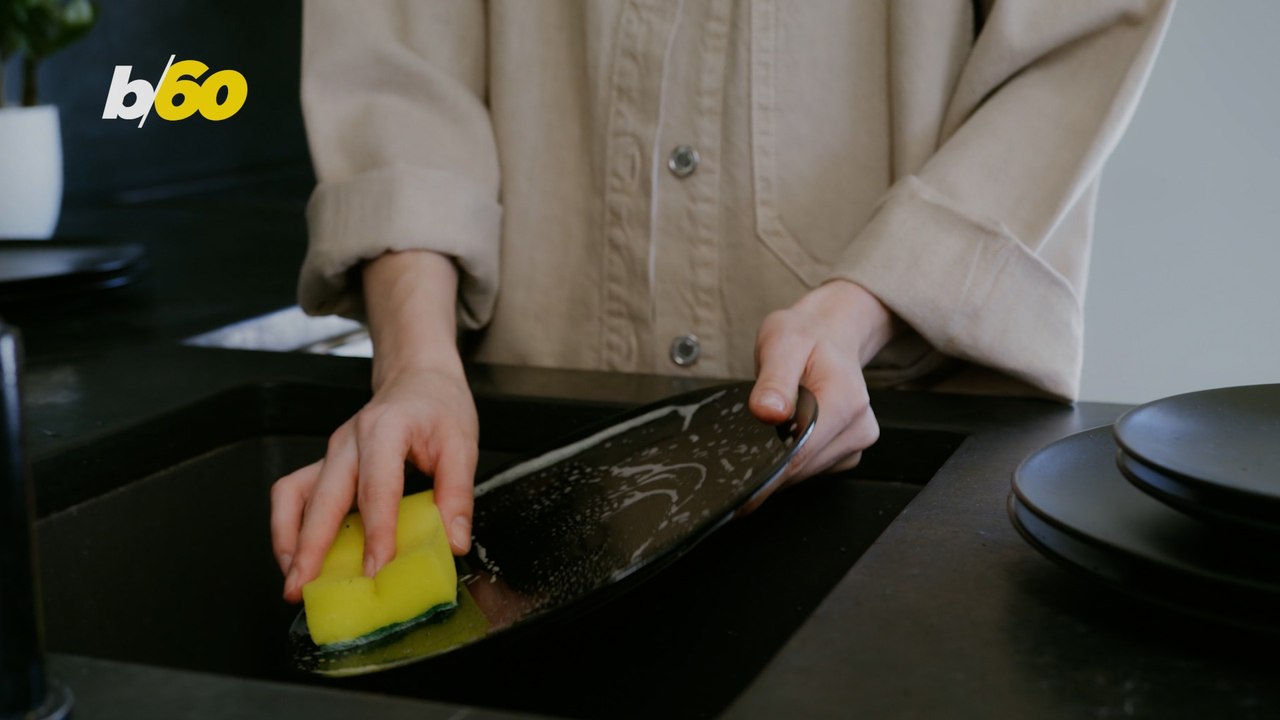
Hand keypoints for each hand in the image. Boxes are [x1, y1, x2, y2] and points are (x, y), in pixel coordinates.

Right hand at [270, 249, 474, 602]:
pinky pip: (293, 493)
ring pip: (293, 493)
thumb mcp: (462, 445)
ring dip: (288, 539)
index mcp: (386, 429)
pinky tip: (297, 557)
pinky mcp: (325, 464)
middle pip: (322, 496)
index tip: (375, 570)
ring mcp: (332, 453)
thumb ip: (458, 495)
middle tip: (305, 588)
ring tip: (293, 580)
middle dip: (310, 547)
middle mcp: (350, 441)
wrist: (418, 378)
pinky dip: (289, 527)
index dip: (376, 532)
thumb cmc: (439, 408)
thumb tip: (453, 542)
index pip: (378, 487)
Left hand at [745, 280, 896, 510]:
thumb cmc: (805, 337)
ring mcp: (856, 442)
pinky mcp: (847, 452)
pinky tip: (786, 433)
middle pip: (802, 468)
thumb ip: (774, 379)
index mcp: (845, 401)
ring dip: (781, 460)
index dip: (767, 473)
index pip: (802, 453)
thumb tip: (767, 412)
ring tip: (772, 426)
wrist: (830, 335)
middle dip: (770, 462)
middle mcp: (858, 427)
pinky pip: (811, 469)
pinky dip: (792, 458)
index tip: (740, 488)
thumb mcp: (781, 343)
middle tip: (747, 438)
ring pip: (806, 473)